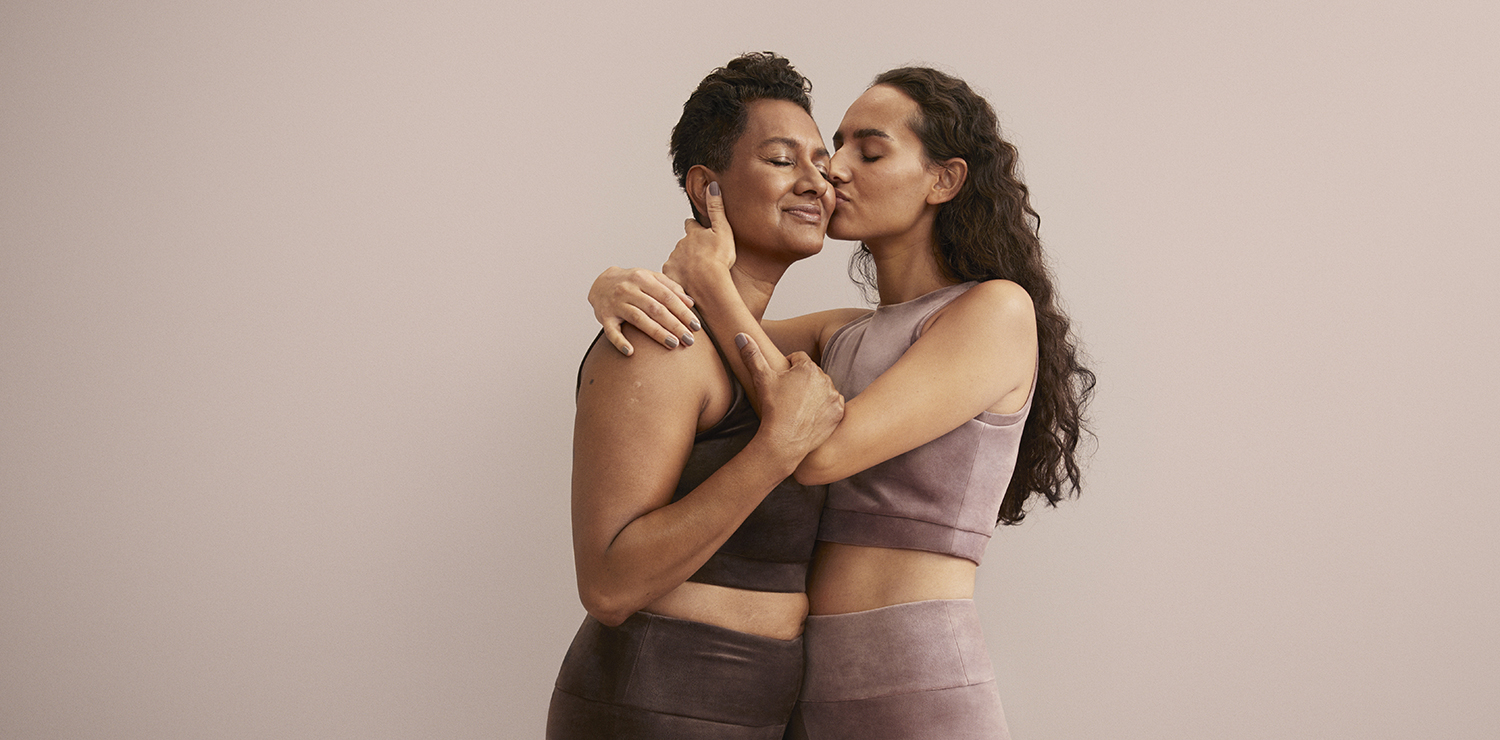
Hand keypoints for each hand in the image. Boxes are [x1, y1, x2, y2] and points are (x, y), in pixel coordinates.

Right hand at [588, 267, 698, 355]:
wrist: (601, 283)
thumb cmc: (632, 283)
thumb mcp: (651, 279)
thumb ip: (671, 288)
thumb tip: (691, 303)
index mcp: (642, 278)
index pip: (667, 297)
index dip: (682, 312)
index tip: (695, 326)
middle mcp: (628, 289)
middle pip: (655, 309)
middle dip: (674, 325)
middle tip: (689, 339)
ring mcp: (615, 303)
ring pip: (638, 319)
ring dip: (657, 333)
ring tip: (673, 344)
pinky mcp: (604, 317)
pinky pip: (611, 331)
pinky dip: (620, 342)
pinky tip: (631, 352)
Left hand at [664, 182, 735, 290]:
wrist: (708, 285)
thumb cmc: (719, 259)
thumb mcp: (723, 230)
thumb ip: (716, 208)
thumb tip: (712, 185)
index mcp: (693, 234)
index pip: (690, 225)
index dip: (694, 227)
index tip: (696, 230)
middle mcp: (680, 245)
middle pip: (683, 244)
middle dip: (689, 248)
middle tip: (699, 257)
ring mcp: (673, 260)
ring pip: (677, 260)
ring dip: (684, 264)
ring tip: (695, 274)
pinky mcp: (669, 276)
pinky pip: (673, 275)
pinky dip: (679, 277)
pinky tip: (688, 284)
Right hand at [737, 333, 843, 463]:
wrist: (784, 441)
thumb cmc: (773, 409)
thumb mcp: (761, 379)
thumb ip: (753, 355)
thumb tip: (741, 335)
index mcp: (808, 367)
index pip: (799, 358)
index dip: (788, 366)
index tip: (782, 379)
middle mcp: (825, 379)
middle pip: (812, 373)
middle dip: (802, 380)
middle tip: (789, 394)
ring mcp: (834, 396)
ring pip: (823, 388)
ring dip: (814, 393)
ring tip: (799, 406)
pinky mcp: (838, 412)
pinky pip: (832, 404)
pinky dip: (824, 408)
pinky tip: (811, 415)